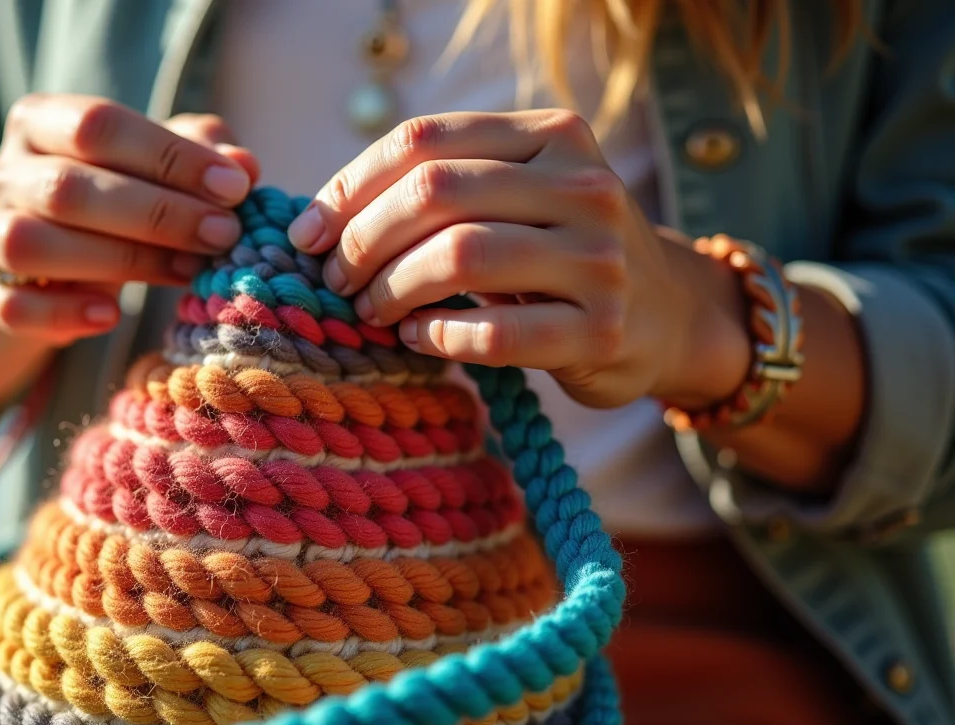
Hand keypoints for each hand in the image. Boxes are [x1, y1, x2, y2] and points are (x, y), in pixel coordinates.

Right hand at [0, 96, 259, 344]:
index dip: (170, 156)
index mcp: (42, 122)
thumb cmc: (118, 193)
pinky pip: (14, 306)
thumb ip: (199, 152)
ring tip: (186, 271)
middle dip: (156, 214)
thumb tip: (243, 163)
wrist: (49, 257)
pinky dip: (62, 314)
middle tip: (222, 233)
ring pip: (32, 245)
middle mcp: (7, 173)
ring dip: (120, 261)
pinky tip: (110, 317)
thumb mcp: (157, 162)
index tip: (233, 186)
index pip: (99, 126)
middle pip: (67, 188)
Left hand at [286, 110, 748, 409]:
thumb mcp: (518, 196)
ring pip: (461, 256)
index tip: (308, 232)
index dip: (351, 185)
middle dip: (363, 239)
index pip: (426, 139)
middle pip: (436, 192)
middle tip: (334, 278)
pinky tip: (415, 338)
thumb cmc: (560, 252)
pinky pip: (495, 333)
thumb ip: (445, 186)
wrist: (668, 314)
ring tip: (369, 309)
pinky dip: (437, 336)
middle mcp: (584, 186)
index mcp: (555, 134)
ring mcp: (600, 259)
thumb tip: (322, 218)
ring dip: (392, 288)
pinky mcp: (602, 331)